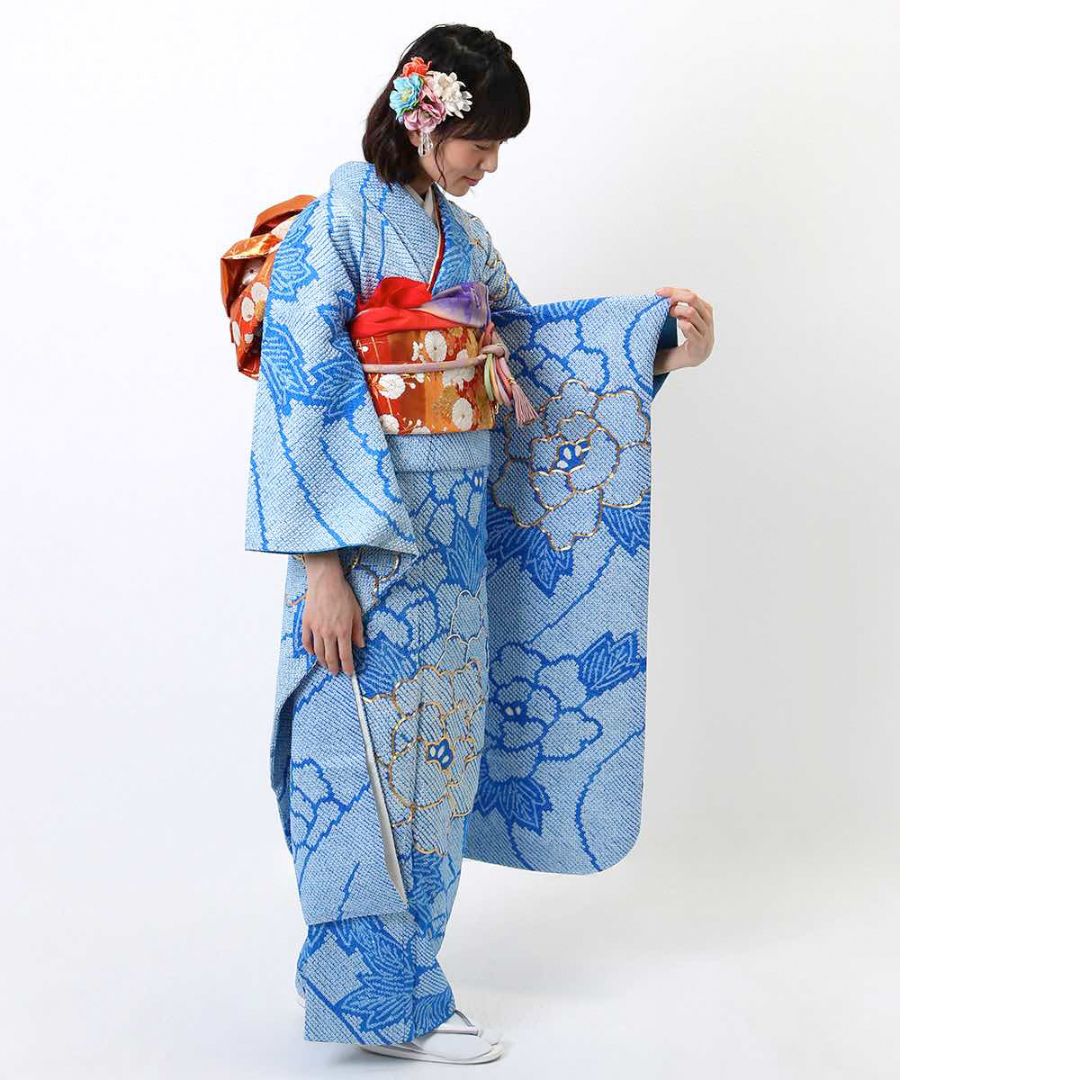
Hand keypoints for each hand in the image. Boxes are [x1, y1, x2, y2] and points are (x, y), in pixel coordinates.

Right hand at [300, 553, 364, 674]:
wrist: (325, 582)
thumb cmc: (343, 594)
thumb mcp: (357, 612)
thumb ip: (358, 630)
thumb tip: (360, 645)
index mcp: (343, 631)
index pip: (345, 655)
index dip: (347, 667)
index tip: (349, 673)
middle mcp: (329, 633)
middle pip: (330, 657)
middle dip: (334, 668)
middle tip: (336, 672)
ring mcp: (316, 629)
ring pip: (318, 652)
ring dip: (322, 662)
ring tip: (326, 666)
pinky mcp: (307, 624)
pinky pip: (306, 642)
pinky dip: (310, 650)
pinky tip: (313, 653)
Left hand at [654, 287, 714, 370]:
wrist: (695, 356)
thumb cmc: (690, 335)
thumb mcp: (687, 317)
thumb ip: (681, 306)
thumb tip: (665, 295)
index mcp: (706, 309)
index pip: (690, 293)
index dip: (673, 291)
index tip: (659, 292)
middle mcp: (708, 318)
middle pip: (693, 298)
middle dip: (676, 297)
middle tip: (665, 304)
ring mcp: (705, 331)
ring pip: (691, 312)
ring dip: (677, 311)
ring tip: (670, 315)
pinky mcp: (700, 343)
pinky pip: (689, 328)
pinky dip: (681, 323)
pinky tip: (678, 324)